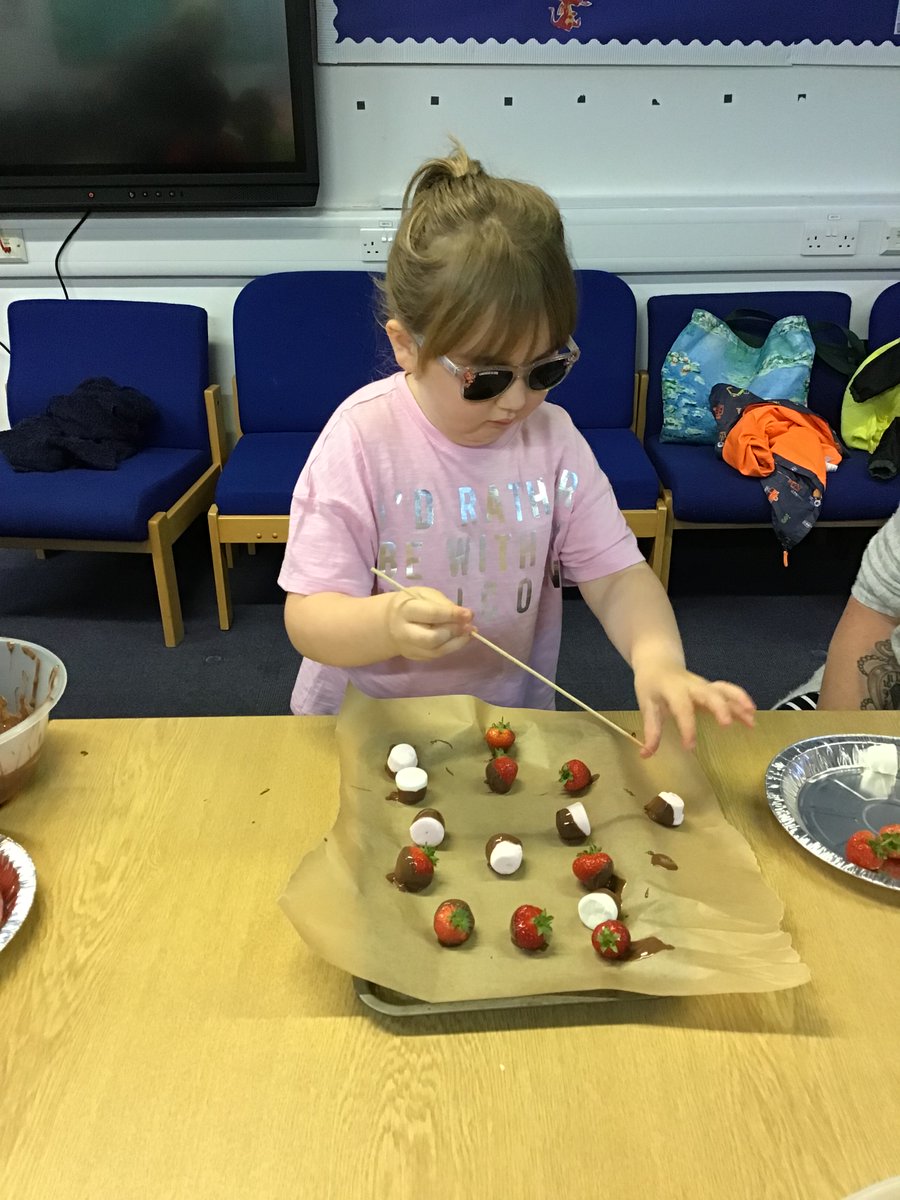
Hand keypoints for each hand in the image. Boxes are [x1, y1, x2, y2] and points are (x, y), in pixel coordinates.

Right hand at [385, 587, 474, 660]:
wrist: (389, 622)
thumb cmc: (411, 603)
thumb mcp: (424, 594)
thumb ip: (443, 604)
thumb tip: (465, 616)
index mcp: (405, 610)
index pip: (431, 614)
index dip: (452, 615)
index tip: (469, 614)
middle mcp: (405, 632)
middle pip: (431, 639)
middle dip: (453, 632)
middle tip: (469, 625)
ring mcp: (410, 648)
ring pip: (437, 651)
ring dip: (457, 642)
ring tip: (470, 632)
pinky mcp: (416, 657)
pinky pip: (437, 655)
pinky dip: (453, 647)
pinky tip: (461, 638)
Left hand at [634, 665, 755, 757]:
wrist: (659, 663)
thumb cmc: (652, 685)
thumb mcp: (646, 705)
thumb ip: (651, 730)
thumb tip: (646, 755)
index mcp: (673, 690)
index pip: (682, 708)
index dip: (687, 727)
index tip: (690, 747)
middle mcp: (692, 686)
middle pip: (709, 693)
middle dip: (719, 708)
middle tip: (727, 724)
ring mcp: (705, 685)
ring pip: (724, 690)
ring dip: (738, 703)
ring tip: (751, 720)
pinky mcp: (713, 688)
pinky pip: (729, 692)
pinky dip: (741, 701)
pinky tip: (751, 716)